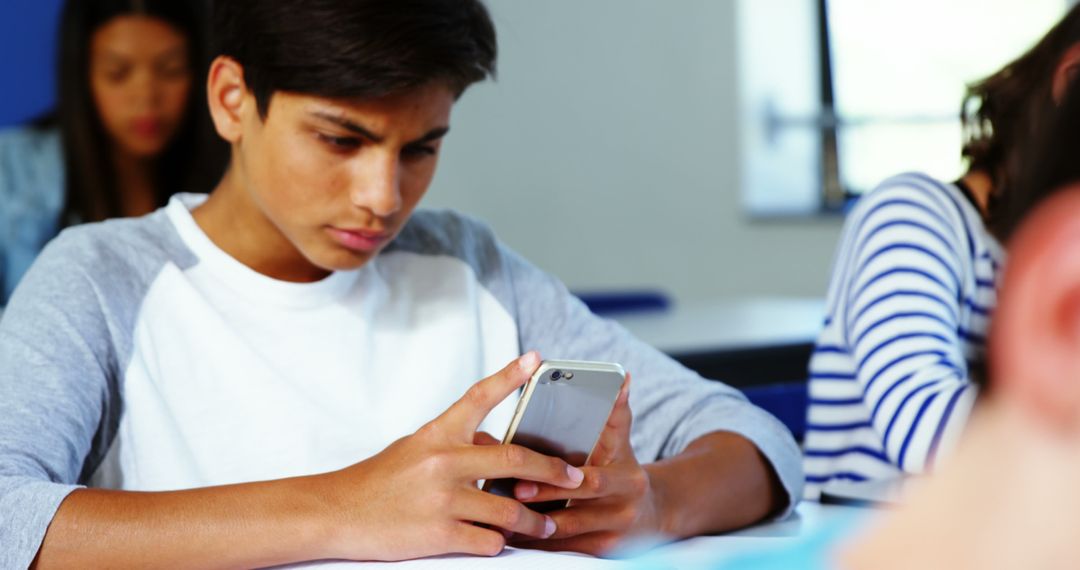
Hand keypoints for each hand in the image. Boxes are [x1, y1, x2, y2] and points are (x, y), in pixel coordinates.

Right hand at [314, 352, 586, 560]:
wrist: (336, 512)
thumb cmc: (378, 481)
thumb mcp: (415, 449)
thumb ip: (455, 446)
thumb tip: (496, 449)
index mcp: (436, 434)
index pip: (478, 397)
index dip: (509, 376)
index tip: (535, 359)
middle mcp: (442, 462)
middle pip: (514, 461)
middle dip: (553, 471)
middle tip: (576, 478)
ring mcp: (442, 499)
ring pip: (509, 509)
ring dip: (535, 520)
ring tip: (548, 524)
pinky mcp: (438, 534)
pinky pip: (488, 540)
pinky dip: (500, 542)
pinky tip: (504, 541)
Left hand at [511, 376, 663, 555]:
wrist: (653, 514)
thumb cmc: (623, 471)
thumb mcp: (623, 443)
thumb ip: (616, 413)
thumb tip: (622, 377)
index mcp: (625, 480)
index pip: (590, 481)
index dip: (556, 481)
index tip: (527, 477)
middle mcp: (622, 511)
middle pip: (575, 513)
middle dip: (539, 505)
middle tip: (508, 494)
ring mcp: (612, 536)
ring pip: (564, 536)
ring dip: (531, 527)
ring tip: (500, 515)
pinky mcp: (601, 554)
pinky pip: (563, 550)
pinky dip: (537, 542)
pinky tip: (513, 533)